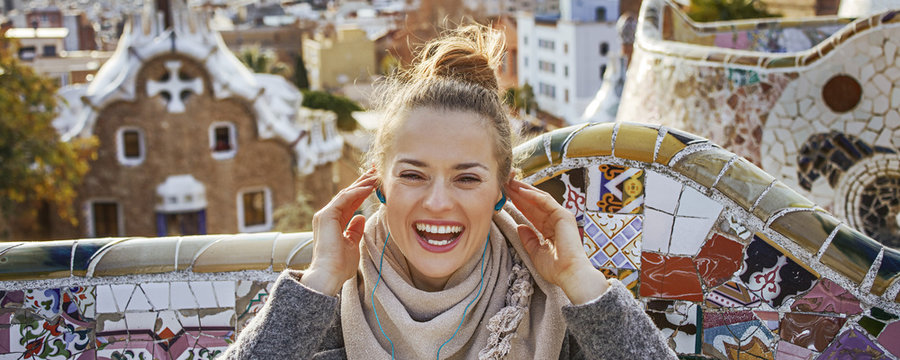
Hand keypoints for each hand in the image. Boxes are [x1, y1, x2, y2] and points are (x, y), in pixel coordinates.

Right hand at [301, 168, 376, 295]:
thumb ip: (355, 230)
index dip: (363, 192)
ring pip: (346, 194)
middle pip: (348, 195)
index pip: (350, 203)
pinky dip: (357, 192)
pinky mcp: (326, 215)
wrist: (329, 275)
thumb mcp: (352, 245)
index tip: (375, 183)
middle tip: (376, 171)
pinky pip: (343, 199)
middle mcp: (327, 216)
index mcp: (334, 223)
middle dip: (363, 182)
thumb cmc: (340, 265)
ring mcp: (325, 215)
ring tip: (375, 175)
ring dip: (362, 184)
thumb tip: (361, 217)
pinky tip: (368, 187)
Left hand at [507, 179, 608, 303]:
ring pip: (539, 199)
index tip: (505, 197)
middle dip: (519, 194)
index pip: (532, 213)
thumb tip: (520, 226)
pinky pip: (546, 201)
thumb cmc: (556, 268)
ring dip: (524, 190)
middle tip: (505, 184)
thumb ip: (528, 239)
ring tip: (510, 183)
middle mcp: (556, 221)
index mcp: (549, 229)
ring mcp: (561, 216)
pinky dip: (533, 195)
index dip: (518, 204)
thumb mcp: (536, 252)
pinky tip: (521, 190)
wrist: (569, 274)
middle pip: (534, 203)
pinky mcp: (563, 215)